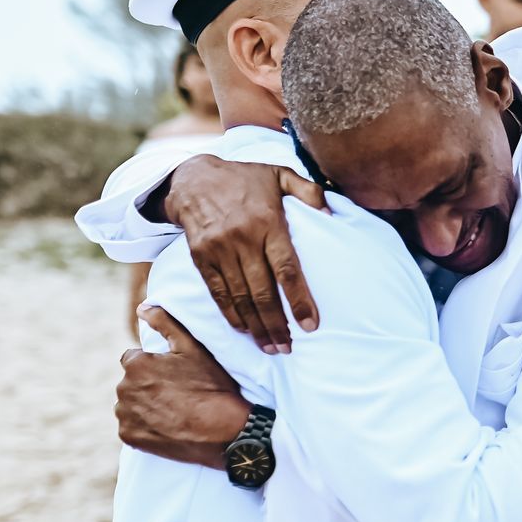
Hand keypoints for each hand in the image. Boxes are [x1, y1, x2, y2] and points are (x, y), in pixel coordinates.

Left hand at [120, 306, 250, 470]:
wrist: (224, 431)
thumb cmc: (211, 387)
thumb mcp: (194, 348)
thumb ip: (165, 322)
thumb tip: (142, 308)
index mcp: (135, 364)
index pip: (134, 360)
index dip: (156, 367)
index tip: (175, 377)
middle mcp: (123, 388)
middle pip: (132, 383)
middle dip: (148, 386)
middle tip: (177, 395)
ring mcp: (125, 415)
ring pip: (130, 405)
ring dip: (144, 407)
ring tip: (173, 412)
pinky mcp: (129, 437)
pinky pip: (131, 428)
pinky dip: (144, 428)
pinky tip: (167, 427)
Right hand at [162, 155, 326, 353]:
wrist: (192, 177)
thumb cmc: (244, 179)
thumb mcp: (278, 174)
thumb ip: (307, 190)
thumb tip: (330, 210)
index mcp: (267, 222)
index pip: (286, 269)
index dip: (299, 299)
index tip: (311, 325)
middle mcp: (242, 239)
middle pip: (262, 291)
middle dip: (277, 324)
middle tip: (288, 348)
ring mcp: (219, 250)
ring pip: (240, 297)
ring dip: (256, 326)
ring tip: (270, 347)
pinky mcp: (200, 257)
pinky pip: (217, 292)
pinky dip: (231, 314)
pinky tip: (244, 329)